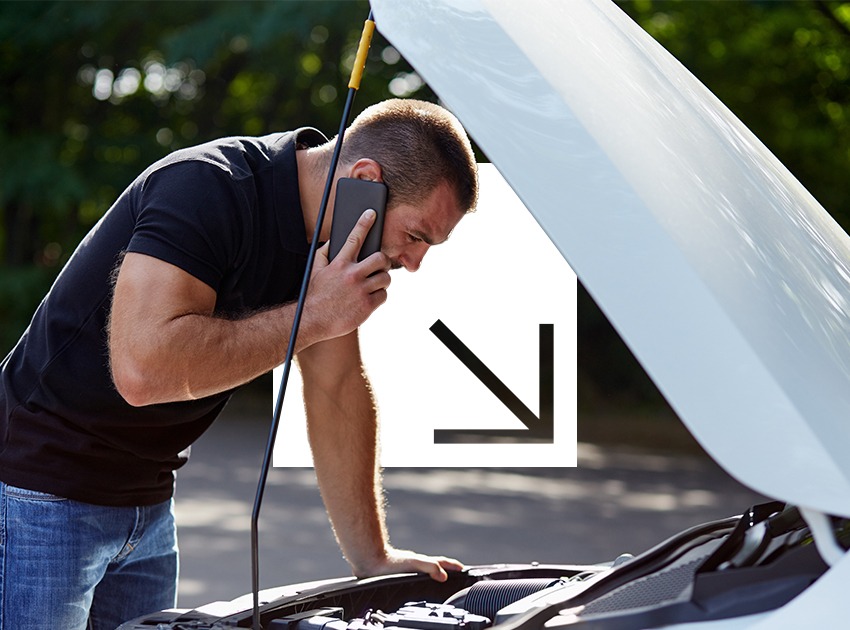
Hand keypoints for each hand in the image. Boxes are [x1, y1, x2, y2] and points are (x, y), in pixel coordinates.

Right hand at [306, 209, 390, 340]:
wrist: (313, 320)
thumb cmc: (314, 294)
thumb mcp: (315, 269)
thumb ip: (325, 252)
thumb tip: (335, 240)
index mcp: (339, 263)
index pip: (355, 237)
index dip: (364, 223)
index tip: (372, 213)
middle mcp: (352, 274)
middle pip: (380, 258)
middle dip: (383, 261)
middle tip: (380, 266)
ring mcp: (361, 290)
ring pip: (385, 278)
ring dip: (382, 281)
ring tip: (374, 284)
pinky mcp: (367, 305)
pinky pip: (383, 295)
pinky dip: (379, 297)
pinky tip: (370, 298)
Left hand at [354, 546, 464, 582]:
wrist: (371, 563)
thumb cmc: (391, 563)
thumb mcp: (414, 563)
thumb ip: (429, 567)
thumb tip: (444, 575)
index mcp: (422, 563)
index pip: (442, 564)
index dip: (453, 566)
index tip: (463, 569)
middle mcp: (417, 566)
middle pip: (436, 567)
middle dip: (447, 570)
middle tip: (457, 574)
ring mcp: (408, 571)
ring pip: (426, 573)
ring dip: (435, 575)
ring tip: (441, 581)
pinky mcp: (399, 576)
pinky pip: (416, 579)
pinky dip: (422, 581)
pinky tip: (417, 587)